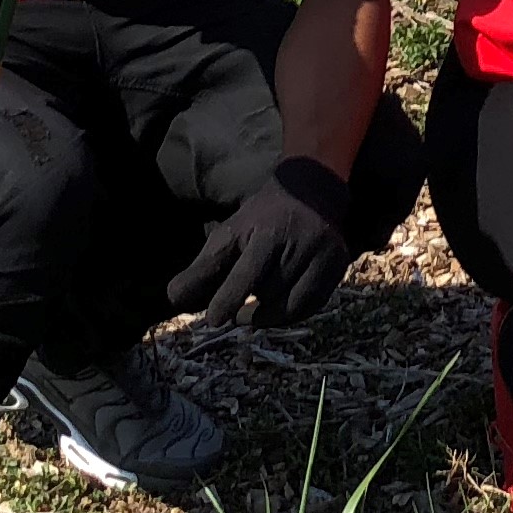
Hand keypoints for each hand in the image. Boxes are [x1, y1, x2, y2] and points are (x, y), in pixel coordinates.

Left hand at [167, 159, 356, 328]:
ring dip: (268, 315)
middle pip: (270, 291)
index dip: (230, 297)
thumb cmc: (263, 218)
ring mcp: (325, 255)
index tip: (214, 320)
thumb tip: (173, 300)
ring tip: (250, 314)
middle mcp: (302, 242)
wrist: (314, 192)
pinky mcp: (339, 266)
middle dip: (246, 307)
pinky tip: (275, 311)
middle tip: (231, 315)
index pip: (249, 271)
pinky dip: (290, 315)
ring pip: (292, 304)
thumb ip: (203, 268)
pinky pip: (312, 305)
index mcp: (270, 230)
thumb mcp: (229, 234)